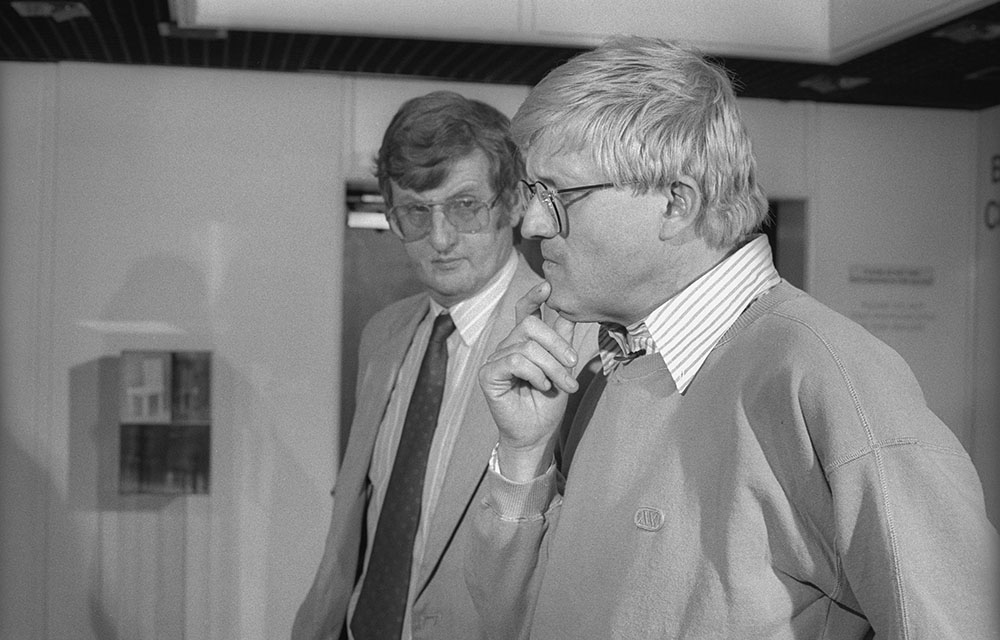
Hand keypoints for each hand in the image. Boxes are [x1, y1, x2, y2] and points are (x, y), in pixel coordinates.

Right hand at [479, 281, 578, 479]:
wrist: (537, 434)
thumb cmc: (549, 403)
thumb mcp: (563, 366)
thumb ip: (563, 339)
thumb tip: (571, 308)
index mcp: (524, 342)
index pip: (525, 311)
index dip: (534, 297)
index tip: (548, 286)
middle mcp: (508, 346)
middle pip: (530, 324)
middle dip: (557, 344)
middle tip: (572, 365)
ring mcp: (496, 359)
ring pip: (528, 346)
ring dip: (552, 366)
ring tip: (563, 385)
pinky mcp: (488, 374)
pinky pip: (515, 361)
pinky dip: (535, 373)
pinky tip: (542, 386)